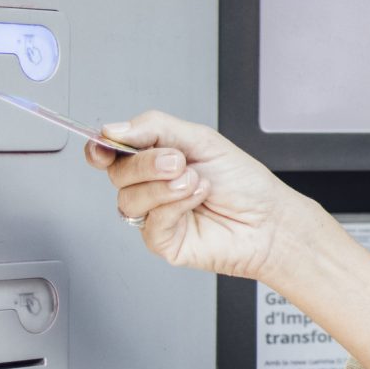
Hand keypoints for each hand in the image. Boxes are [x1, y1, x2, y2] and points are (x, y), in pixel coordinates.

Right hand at [87, 110, 300, 283]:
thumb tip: (114, 129)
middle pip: (118, 172)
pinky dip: (175, 205)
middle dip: (146, 163)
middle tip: (178, 161)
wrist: (269, 219)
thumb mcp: (202, 139)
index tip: (106, 143)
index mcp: (155, 159)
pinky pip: (150, 221)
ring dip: (165, 186)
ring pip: (129, 198)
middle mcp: (151, 187)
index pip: (111, 152)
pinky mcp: (161, 241)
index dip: (100, 148)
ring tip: (196, 181)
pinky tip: (198, 198)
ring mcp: (153, 215)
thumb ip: (155, 127)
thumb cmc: (244, 184)